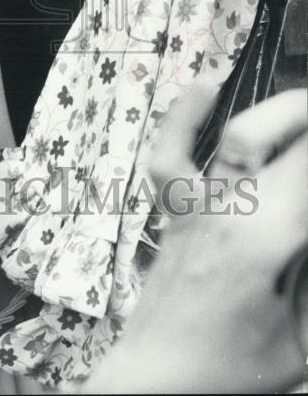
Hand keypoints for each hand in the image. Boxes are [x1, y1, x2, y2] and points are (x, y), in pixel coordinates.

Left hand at [87, 84, 307, 392]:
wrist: (158, 379)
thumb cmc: (236, 370)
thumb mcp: (304, 336)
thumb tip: (307, 227)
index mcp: (269, 241)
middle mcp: (232, 209)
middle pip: (293, 143)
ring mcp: (197, 203)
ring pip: (239, 135)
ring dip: (285, 113)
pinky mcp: (174, 208)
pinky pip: (169, 153)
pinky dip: (183, 114)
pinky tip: (205, 84)